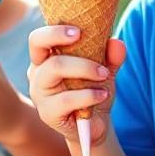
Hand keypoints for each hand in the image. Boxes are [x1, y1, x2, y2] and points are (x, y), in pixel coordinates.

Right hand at [27, 25, 124, 146]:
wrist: (95, 125)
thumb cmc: (93, 90)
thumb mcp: (104, 70)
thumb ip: (111, 56)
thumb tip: (117, 43)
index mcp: (46, 58)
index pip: (38, 38)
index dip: (54, 31)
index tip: (78, 31)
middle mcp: (37, 72)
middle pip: (40, 46)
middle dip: (66, 41)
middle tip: (93, 51)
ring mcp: (39, 93)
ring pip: (55, 67)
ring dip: (85, 68)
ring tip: (104, 75)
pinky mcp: (47, 113)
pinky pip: (66, 98)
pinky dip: (89, 94)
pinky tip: (102, 94)